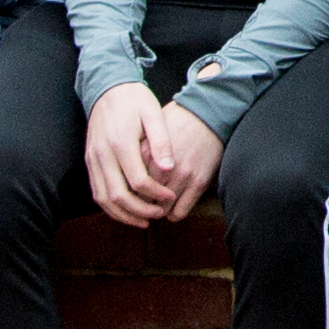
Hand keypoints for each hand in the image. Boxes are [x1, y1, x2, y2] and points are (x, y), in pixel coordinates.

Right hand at [83, 83, 216, 227]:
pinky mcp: (89, 161)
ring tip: (144, 220)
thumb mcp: (153, 114)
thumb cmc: (135, 100)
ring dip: (123, 214)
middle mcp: (103, 154)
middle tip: (158, 214)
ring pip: (103, 198)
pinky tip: (126, 210)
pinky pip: (96, 191)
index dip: (156, 194)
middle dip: (140, 210)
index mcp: (121, 142)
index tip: (171, 196)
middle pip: (118, 195)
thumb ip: (161, 141)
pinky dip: (110, 206)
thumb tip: (169, 168)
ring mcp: (93, 159)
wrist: (108, 86)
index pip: (138, 181)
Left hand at [132, 97, 225, 223]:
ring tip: (157, 205)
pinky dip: (173, 214)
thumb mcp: (149, 130)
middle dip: (140, 203)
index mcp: (147, 152)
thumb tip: (121, 170)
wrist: (208, 114)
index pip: (129, 184)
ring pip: (160, 210)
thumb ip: (136, 151)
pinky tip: (172, 206)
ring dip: (156, 211)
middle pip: (142, 199)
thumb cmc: (176, 121)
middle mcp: (163, 167)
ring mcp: (182, 176)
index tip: (130, 191)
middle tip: (143, 202)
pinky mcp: (198, 183)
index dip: (128, 190)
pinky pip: (179, 212)